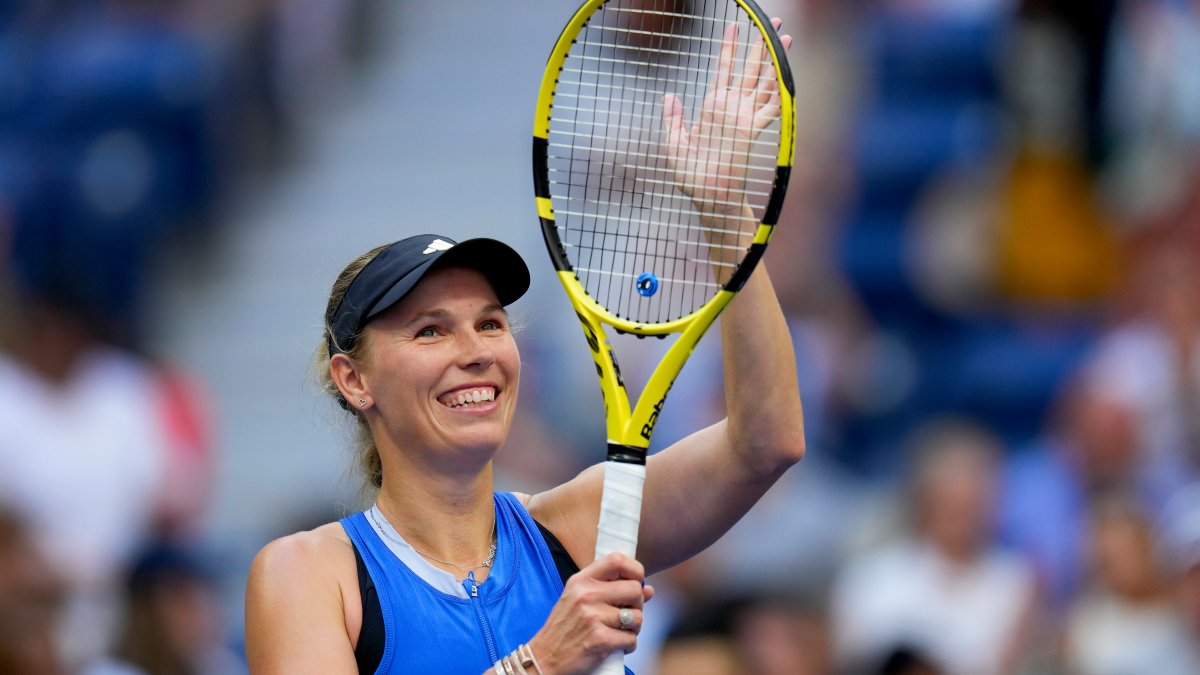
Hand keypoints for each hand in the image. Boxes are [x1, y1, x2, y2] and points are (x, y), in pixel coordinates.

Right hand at [527, 553, 654, 674]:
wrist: (544, 658)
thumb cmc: (565, 628)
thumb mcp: (579, 600)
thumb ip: (611, 590)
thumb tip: (649, 589)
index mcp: (581, 581)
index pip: (617, 560)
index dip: (635, 569)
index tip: (637, 581)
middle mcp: (586, 595)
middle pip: (634, 590)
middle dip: (638, 605)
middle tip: (626, 615)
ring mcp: (592, 617)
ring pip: (637, 617)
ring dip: (634, 628)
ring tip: (619, 631)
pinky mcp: (600, 640)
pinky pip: (631, 639)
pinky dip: (628, 645)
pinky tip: (615, 646)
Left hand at [662, 17, 791, 215]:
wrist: (707, 199)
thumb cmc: (691, 177)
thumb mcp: (674, 145)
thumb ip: (673, 120)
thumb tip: (670, 96)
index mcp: (712, 107)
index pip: (723, 70)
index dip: (728, 48)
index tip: (733, 27)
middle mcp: (731, 109)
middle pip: (749, 69)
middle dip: (760, 45)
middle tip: (772, 23)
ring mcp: (743, 119)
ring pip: (763, 82)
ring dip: (774, 61)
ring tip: (784, 39)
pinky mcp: (751, 132)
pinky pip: (769, 107)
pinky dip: (779, 91)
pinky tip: (786, 74)